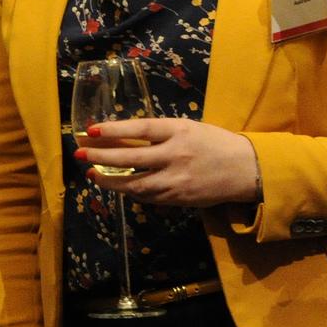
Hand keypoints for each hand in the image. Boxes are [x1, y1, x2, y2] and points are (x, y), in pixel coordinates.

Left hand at [79, 117, 260, 206]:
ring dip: (110, 179)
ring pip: (135, 183)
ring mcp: (176, 179)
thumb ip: (160, 133)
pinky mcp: (178, 198)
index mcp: (180, 131)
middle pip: (131, 157)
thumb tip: (124, 137)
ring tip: (92, 173)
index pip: (141, 128)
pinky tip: (118, 185)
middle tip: (80, 153)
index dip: (114, 130)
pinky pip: (148, 196)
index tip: (91, 130)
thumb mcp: (188, 129)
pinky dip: (130, 190)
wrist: (246, 169)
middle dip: (101, 156)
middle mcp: (176, 154)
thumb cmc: (215, 143)